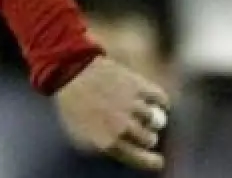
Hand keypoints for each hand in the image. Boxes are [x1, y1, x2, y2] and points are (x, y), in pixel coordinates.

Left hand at [55, 56, 170, 171]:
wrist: (69, 70)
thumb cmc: (72, 105)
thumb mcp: (80, 135)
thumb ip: (104, 148)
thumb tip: (126, 153)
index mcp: (109, 142)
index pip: (145, 160)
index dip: (152, 161)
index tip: (155, 159)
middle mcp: (124, 127)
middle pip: (150, 139)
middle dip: (145, 136)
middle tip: (137, 128)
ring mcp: (133, 106)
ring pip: (157, 121)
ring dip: (150, 118)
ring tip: (141, 112)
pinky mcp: (139, 86)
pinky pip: (161, 100)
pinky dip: (160, 101)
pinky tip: (153, 101)